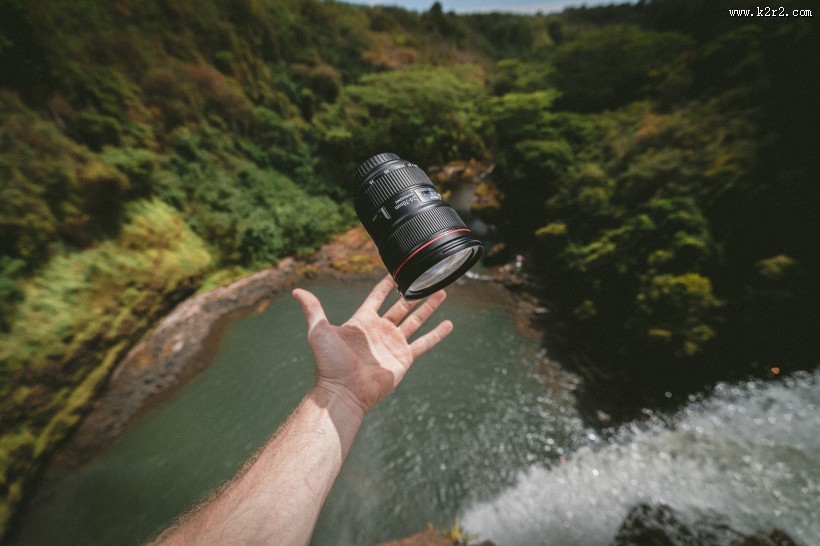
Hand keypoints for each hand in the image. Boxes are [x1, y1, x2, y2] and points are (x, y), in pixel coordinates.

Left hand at [292, 275, 452, 416]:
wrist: (343, 391)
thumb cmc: (329, 363)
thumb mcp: (319, 332)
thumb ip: (313, 310)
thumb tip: (296, 291)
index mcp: (362, 322)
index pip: (377, 297)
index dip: (386, 284)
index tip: (396, 271)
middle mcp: (380, 331)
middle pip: (401, 307)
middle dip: (413, 293)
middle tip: (426, 278)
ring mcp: (393, 344)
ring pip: (415, 320)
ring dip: (428, 307)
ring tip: (441, 292)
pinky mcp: (404, 358)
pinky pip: (424, 343)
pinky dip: (436, 334)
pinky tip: (448, 324)